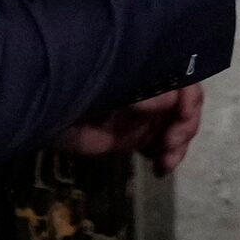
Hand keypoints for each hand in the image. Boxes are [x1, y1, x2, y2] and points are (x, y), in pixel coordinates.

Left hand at [53, 83, 203, 175]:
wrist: (49, 108)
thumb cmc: (83, 85)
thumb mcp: (114, 82)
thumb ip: (144, 91)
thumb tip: (171, 100)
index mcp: (152, 71)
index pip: (185, 82)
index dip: (190, 101)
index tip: (182, 119)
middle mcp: (154, 92)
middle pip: (186, 108)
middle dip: (184, 128)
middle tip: (170, 146)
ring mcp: (145, 117)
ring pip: (177, 130)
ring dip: (178, 147)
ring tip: (164, 163)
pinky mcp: (134, 138)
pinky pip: (160, 148)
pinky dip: (166, 159)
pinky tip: (159, 169)